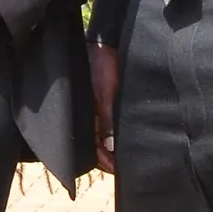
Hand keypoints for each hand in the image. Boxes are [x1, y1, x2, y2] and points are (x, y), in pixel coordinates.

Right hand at [89, 42, 120, 174]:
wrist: (105, 40)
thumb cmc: (102, 64)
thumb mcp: (105, 92)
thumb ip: (108, 119)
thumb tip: (111, 147)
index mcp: (84, 115)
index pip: (91, 147)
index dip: (105, 161)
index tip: (118, 170)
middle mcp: (88, 114)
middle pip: (96, 144)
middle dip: (108, 156)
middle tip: (126, 167)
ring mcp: (95, 107)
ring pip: (103, 134)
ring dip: (113, 145)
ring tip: (128, 156)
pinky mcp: (103, 99)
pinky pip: (107, 121)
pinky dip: (115, 131)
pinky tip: (126, 137)